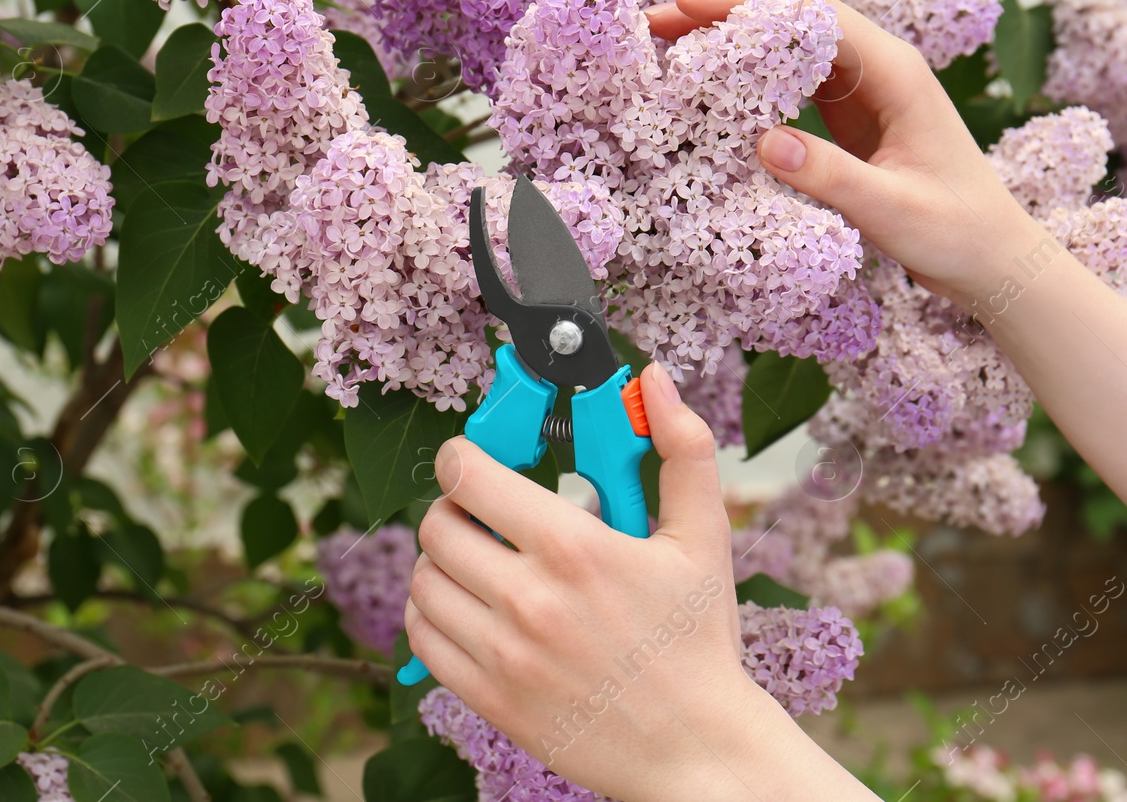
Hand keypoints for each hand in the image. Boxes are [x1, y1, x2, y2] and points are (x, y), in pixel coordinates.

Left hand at [405, 361, 823, 801]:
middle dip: (453, 506)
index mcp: (575, 548)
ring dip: (440, 560)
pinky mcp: (490, 698)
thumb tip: (656, 379)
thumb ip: (684, 449)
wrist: (696, 747)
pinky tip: (465, 607)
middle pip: (437, 525)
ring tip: (477, 560)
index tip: (473, 458)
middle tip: (482, 512)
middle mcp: (529, 599)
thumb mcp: (704, 537)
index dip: (461, 456)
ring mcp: (503, 653)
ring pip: (424, 580)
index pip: (470, 476)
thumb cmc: (699, 640)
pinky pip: (422, 639)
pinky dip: (430, 614)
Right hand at [645, 0, 1041, 306]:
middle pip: (796, 18)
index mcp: (895, 72)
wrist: (995, 259)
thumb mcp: (891, 209)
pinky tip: (716, 86)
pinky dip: (753, 76)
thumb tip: (761, 142)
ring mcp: (866, 89)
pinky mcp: (853, 116)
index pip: (814, 14)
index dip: (749, 4)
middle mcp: (880, 68)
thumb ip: (830, 176)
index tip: (689, 7)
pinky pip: (796, 81)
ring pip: (791, 46)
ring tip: (673, 46)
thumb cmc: (957, 232)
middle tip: (660, 22)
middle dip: (728, 12)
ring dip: (735, 40)